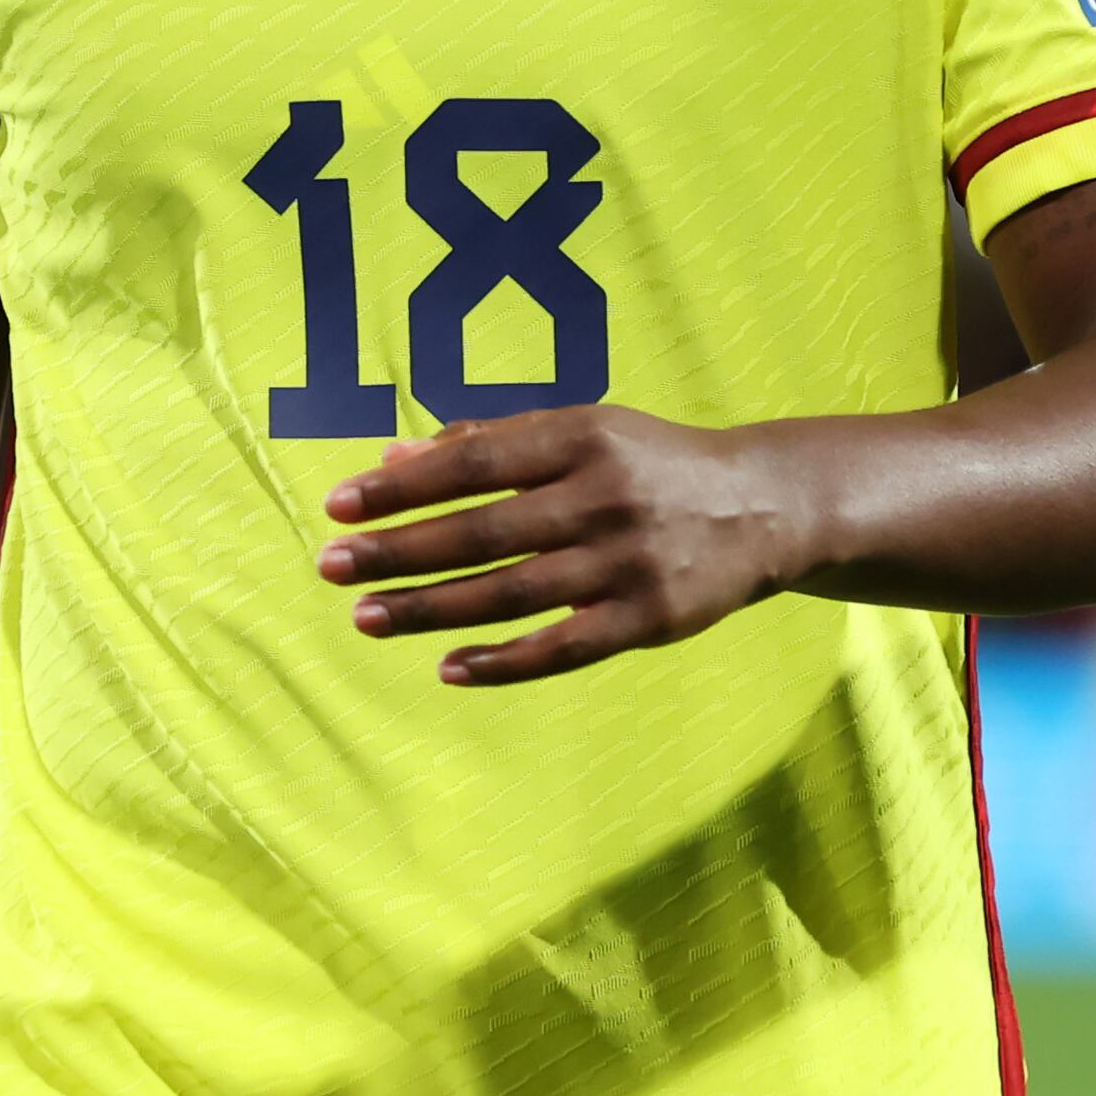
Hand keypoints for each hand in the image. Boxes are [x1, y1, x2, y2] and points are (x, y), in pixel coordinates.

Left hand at [317, 407, 821, 686]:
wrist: (765, 505)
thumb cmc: (649, 462)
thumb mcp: (583, 429)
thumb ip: (492, 440)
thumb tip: (393, 456)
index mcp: (583, 437)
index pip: (475, 461)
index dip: (403, 484)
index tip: (339, 504)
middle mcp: (604, 497)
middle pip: (483, 531)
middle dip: (398, 550)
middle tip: (329, 566)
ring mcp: (627, 563)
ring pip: (511, 594)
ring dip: (431, 608)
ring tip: (366, 617)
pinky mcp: (649, 620)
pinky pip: (562, 648)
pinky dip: (503, 661)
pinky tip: (448, 667)